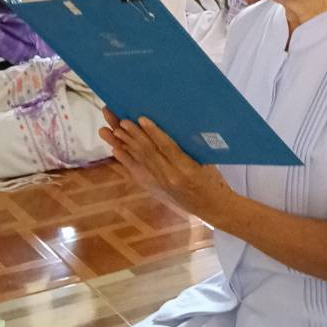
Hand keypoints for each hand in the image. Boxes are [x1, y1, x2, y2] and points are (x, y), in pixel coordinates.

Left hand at [99, 112, 226, 219]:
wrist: (212, 207)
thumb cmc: (214, 180)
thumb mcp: (207, 162)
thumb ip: (190, 147)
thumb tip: (174, 125)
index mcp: (187, 169)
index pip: (167, 147)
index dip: (153, 132)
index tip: (142, 119)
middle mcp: (171, 176)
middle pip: (149, 152)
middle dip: (134, 135)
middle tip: (121, 120)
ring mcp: (162, 182)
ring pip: (141, 159)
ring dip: (126, 144)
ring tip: (113, 130)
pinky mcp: (157, 185)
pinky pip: (140, 169)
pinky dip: (127, 158)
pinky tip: (116, 150)